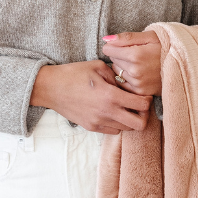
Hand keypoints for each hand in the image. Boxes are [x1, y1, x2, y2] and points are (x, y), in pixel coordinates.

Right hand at [30, 60, 151, 134]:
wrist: (50, 88)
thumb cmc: (73, 74)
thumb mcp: (98, 67)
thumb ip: (117, 77)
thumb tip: (128, 85)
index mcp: (111, 96)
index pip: (142, 105)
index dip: (147, 100)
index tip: (144, 95)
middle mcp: (107, 112)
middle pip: (139, 125)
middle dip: (143, 116)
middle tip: (138, 106)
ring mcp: (99, 122)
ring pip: (126, 129)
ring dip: (129, 119)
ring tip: (123, 107)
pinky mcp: (92, 127)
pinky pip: (113, 131)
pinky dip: (117, 123)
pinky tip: (112, 112)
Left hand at [102, 31, 161, 96]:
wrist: (184, 64)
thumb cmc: (166, 47)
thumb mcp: (149, 36)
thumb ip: (126, 38)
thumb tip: (106, 39)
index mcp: (135, 55)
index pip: (108, 49)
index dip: (115, 46)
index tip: (124, 45)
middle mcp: (135, 71)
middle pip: (113, 60)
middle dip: (120, 56)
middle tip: (135, 54)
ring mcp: (138, 83)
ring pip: (117, 72)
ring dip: (124, 67)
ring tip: (139, 64)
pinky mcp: (141, 92)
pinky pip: (123, 83)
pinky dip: (128, 78)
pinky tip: (139, 73)